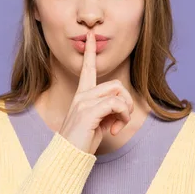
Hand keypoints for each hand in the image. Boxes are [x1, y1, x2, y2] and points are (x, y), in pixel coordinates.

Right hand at [57, 32, 134, 153]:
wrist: (68, 156)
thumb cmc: (82, 142)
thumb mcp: (97, 123)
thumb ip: (106, 111)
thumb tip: (120, 109)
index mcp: (81, 96)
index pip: (87, 69)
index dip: (90, 52)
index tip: (91, 36)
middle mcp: (81, 96)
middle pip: (115, 84)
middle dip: (126, 102)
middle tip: (121, 121)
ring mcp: (84, 103)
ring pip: (118, 92)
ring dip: (125, 111)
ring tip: (117, 126)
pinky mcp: (88, 112)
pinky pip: (116, 104)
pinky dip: (122, 116)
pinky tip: (114, 129)